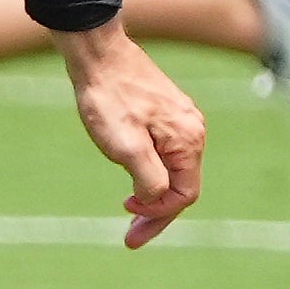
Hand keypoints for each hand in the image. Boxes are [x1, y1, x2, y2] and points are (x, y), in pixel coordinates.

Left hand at [60, 21, 207, 247]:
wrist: (97, 53)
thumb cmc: (108, 99)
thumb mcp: (126, 148)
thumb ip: (149, 180)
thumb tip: (156, 199)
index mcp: (188, 140)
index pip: (184, 195)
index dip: (159, 216)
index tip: (130, 225)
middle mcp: (192, 129)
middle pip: (181, 185)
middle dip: (157, 212)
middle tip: (130, 235)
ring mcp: (180, 118)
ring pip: (173, 169)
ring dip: (153, 193)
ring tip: (129, 208)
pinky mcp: (165, 111)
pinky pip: (166, 152)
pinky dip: (151, 172)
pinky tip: (133, 178)